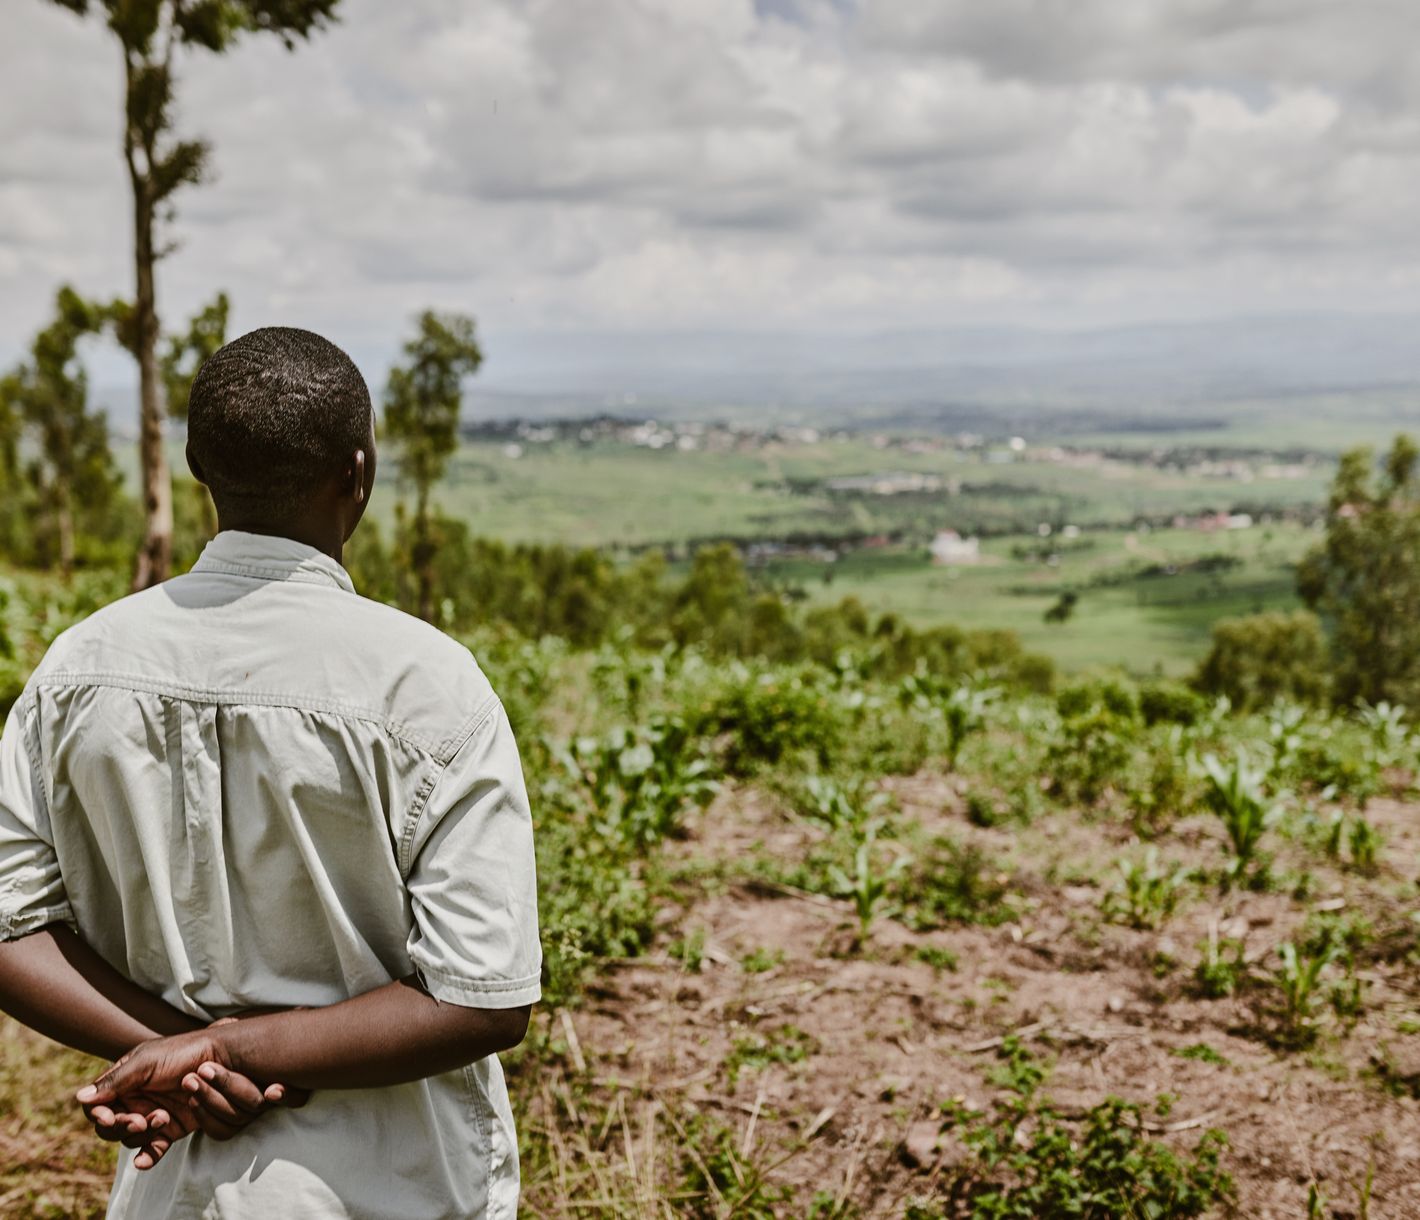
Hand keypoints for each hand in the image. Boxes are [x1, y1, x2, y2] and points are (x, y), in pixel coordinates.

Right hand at [77, 1028, 305, 1169]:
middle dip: (121, 1125)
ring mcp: (151, 1116)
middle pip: (109, 1127)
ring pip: (130, 1138)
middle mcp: (133, 1100)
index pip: (96, 1106)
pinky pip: (152, 1150)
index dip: (98, 1114)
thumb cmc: (181, 1052)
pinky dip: (147, 1156)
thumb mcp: (147, 1061)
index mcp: (123, 1082)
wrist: (220, 1059)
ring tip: (163, 1117)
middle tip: (141, 1119)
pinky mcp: (170, 1130)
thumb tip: (79, 1097)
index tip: (110, 1116)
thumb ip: (116, 1081)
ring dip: (141, 1133)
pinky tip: (145, 1161)